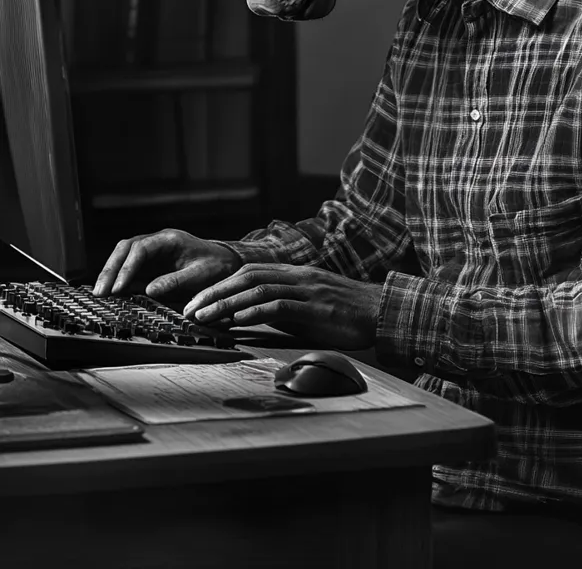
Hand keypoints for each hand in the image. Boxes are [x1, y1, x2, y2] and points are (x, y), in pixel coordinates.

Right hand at [92, 228, 241, 299]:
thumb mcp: (201, 275)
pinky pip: (128, 265)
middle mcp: (157, 240)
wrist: (225, 260)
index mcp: (170, 239)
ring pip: (123, 255)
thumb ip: (176, 281)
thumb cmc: (216, 265)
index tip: (119, 289)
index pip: (140, 249)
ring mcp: (152, 249)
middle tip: (100, 292)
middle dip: (110, 269)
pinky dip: (117, 277)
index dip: (127, 268)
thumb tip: (149, 290)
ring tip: (99, 294)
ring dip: (110, 272)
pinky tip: (109, 292)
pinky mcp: (150, 261)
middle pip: (125, 248)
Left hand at [183, 264, 382, 349]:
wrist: (383, 311)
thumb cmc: (346, 313)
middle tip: (189, 309)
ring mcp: (307, 289)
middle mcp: (297, 276)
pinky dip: (255, 311)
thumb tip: (247, 318)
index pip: (249, 272)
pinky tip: (238, 319)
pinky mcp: (316, 307)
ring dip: (226, 303)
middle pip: (247, 276)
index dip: (219, 285)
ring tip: (204, 317)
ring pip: (258, 289)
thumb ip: (282, 307)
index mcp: (294, 274)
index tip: (196, 301)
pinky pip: (280, 305)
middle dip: (214, 292)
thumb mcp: (309, 306)